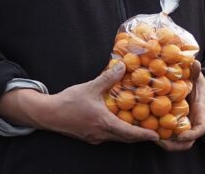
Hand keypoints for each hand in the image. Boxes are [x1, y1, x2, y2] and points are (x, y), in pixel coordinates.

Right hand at [0, 62, 159, 144]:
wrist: (48, 114)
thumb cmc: (69, 101)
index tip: (156, 135)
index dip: (143, 135)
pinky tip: (120, 122)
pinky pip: (108, 136)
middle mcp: (101, 134)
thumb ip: (108, 78)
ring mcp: (94, 138)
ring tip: (141, 126)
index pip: (128, 133)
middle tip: (153, 131)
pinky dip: (118, 131)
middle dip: (139, 136)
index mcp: (104, 123)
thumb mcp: (91, 87)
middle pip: (125, 138)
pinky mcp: (89, 136)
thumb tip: (123, 66)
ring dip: (129, 134)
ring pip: (116, 138)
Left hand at [156, 60, 204, 151]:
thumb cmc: (198, 85)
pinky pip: (167, 135)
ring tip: (150, 137)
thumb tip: (195, 63)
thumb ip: (196, 72)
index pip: (200, 129)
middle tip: (159, 140)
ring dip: (164, 143)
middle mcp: (192, 125)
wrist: (198, 92)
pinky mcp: (173, 127)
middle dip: (173, 145)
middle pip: (186, 143)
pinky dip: (157, 135)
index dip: (191, 135)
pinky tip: (144, 129)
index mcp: (200, 114)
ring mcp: (183, 128)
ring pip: (176, 143)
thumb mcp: (198, 78)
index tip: (180, 135)